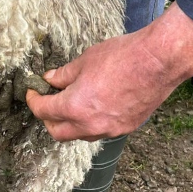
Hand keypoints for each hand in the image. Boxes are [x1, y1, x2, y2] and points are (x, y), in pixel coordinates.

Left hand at [26, 3, 192, 140]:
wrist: (159, 62)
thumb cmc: (123, 56)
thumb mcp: (85, 60)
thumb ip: (64, 75)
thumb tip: (51, 80)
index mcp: (74, 107)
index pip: (43, 111)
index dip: (34, 100)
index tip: (33, 92)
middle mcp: (90, 125)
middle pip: (58, 132)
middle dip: (48, 119)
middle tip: (48, 102)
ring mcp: (109, 130)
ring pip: (80, 135)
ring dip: (71, 124)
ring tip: (72, 105)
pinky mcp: (126, 128)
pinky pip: (101, 131)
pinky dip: (92, 123)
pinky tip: (95, 107)